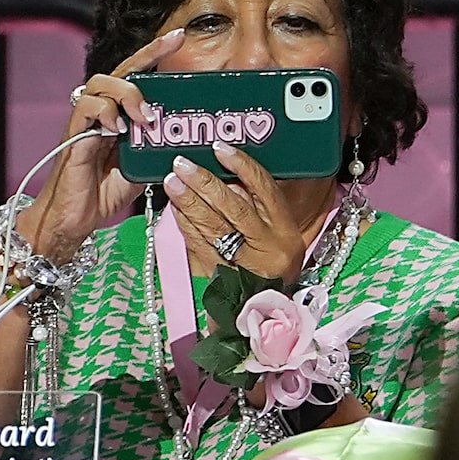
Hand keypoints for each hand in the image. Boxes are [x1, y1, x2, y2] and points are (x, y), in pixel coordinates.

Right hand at [20, 30, 181, 263]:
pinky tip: (116, 129)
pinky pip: (85, 108)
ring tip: (142, 120)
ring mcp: (84, 122)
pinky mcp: (73, 136)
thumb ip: (156, 149)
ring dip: (125, 95)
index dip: (154, 53)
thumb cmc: (102, 193)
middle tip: (158, 98)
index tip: (178, 37)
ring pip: (99, 84)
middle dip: (143, 64)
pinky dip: (104, 112)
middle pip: (117, 71)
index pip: (135, 75)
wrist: (74, 219)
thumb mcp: (140, 168)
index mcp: (117, 115)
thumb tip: (185, 143)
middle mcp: (99, 113)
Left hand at [163, 144, 315, 283]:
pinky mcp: (223, 279)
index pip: (265, 190)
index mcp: (285, 231)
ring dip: (189, 202)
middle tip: (183, 165)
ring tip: (172, 181)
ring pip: (213, 228)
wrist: (266, 311)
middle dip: (205, 183)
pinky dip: (186, 225)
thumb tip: (226, 177)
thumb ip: (256, 205)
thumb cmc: (272, 264)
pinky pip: (200, 247)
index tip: (219, 148)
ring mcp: (245, 266)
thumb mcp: (277, 234)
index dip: (242, 166)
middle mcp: (268, 248)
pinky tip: (175, 209)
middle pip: (234, 209)